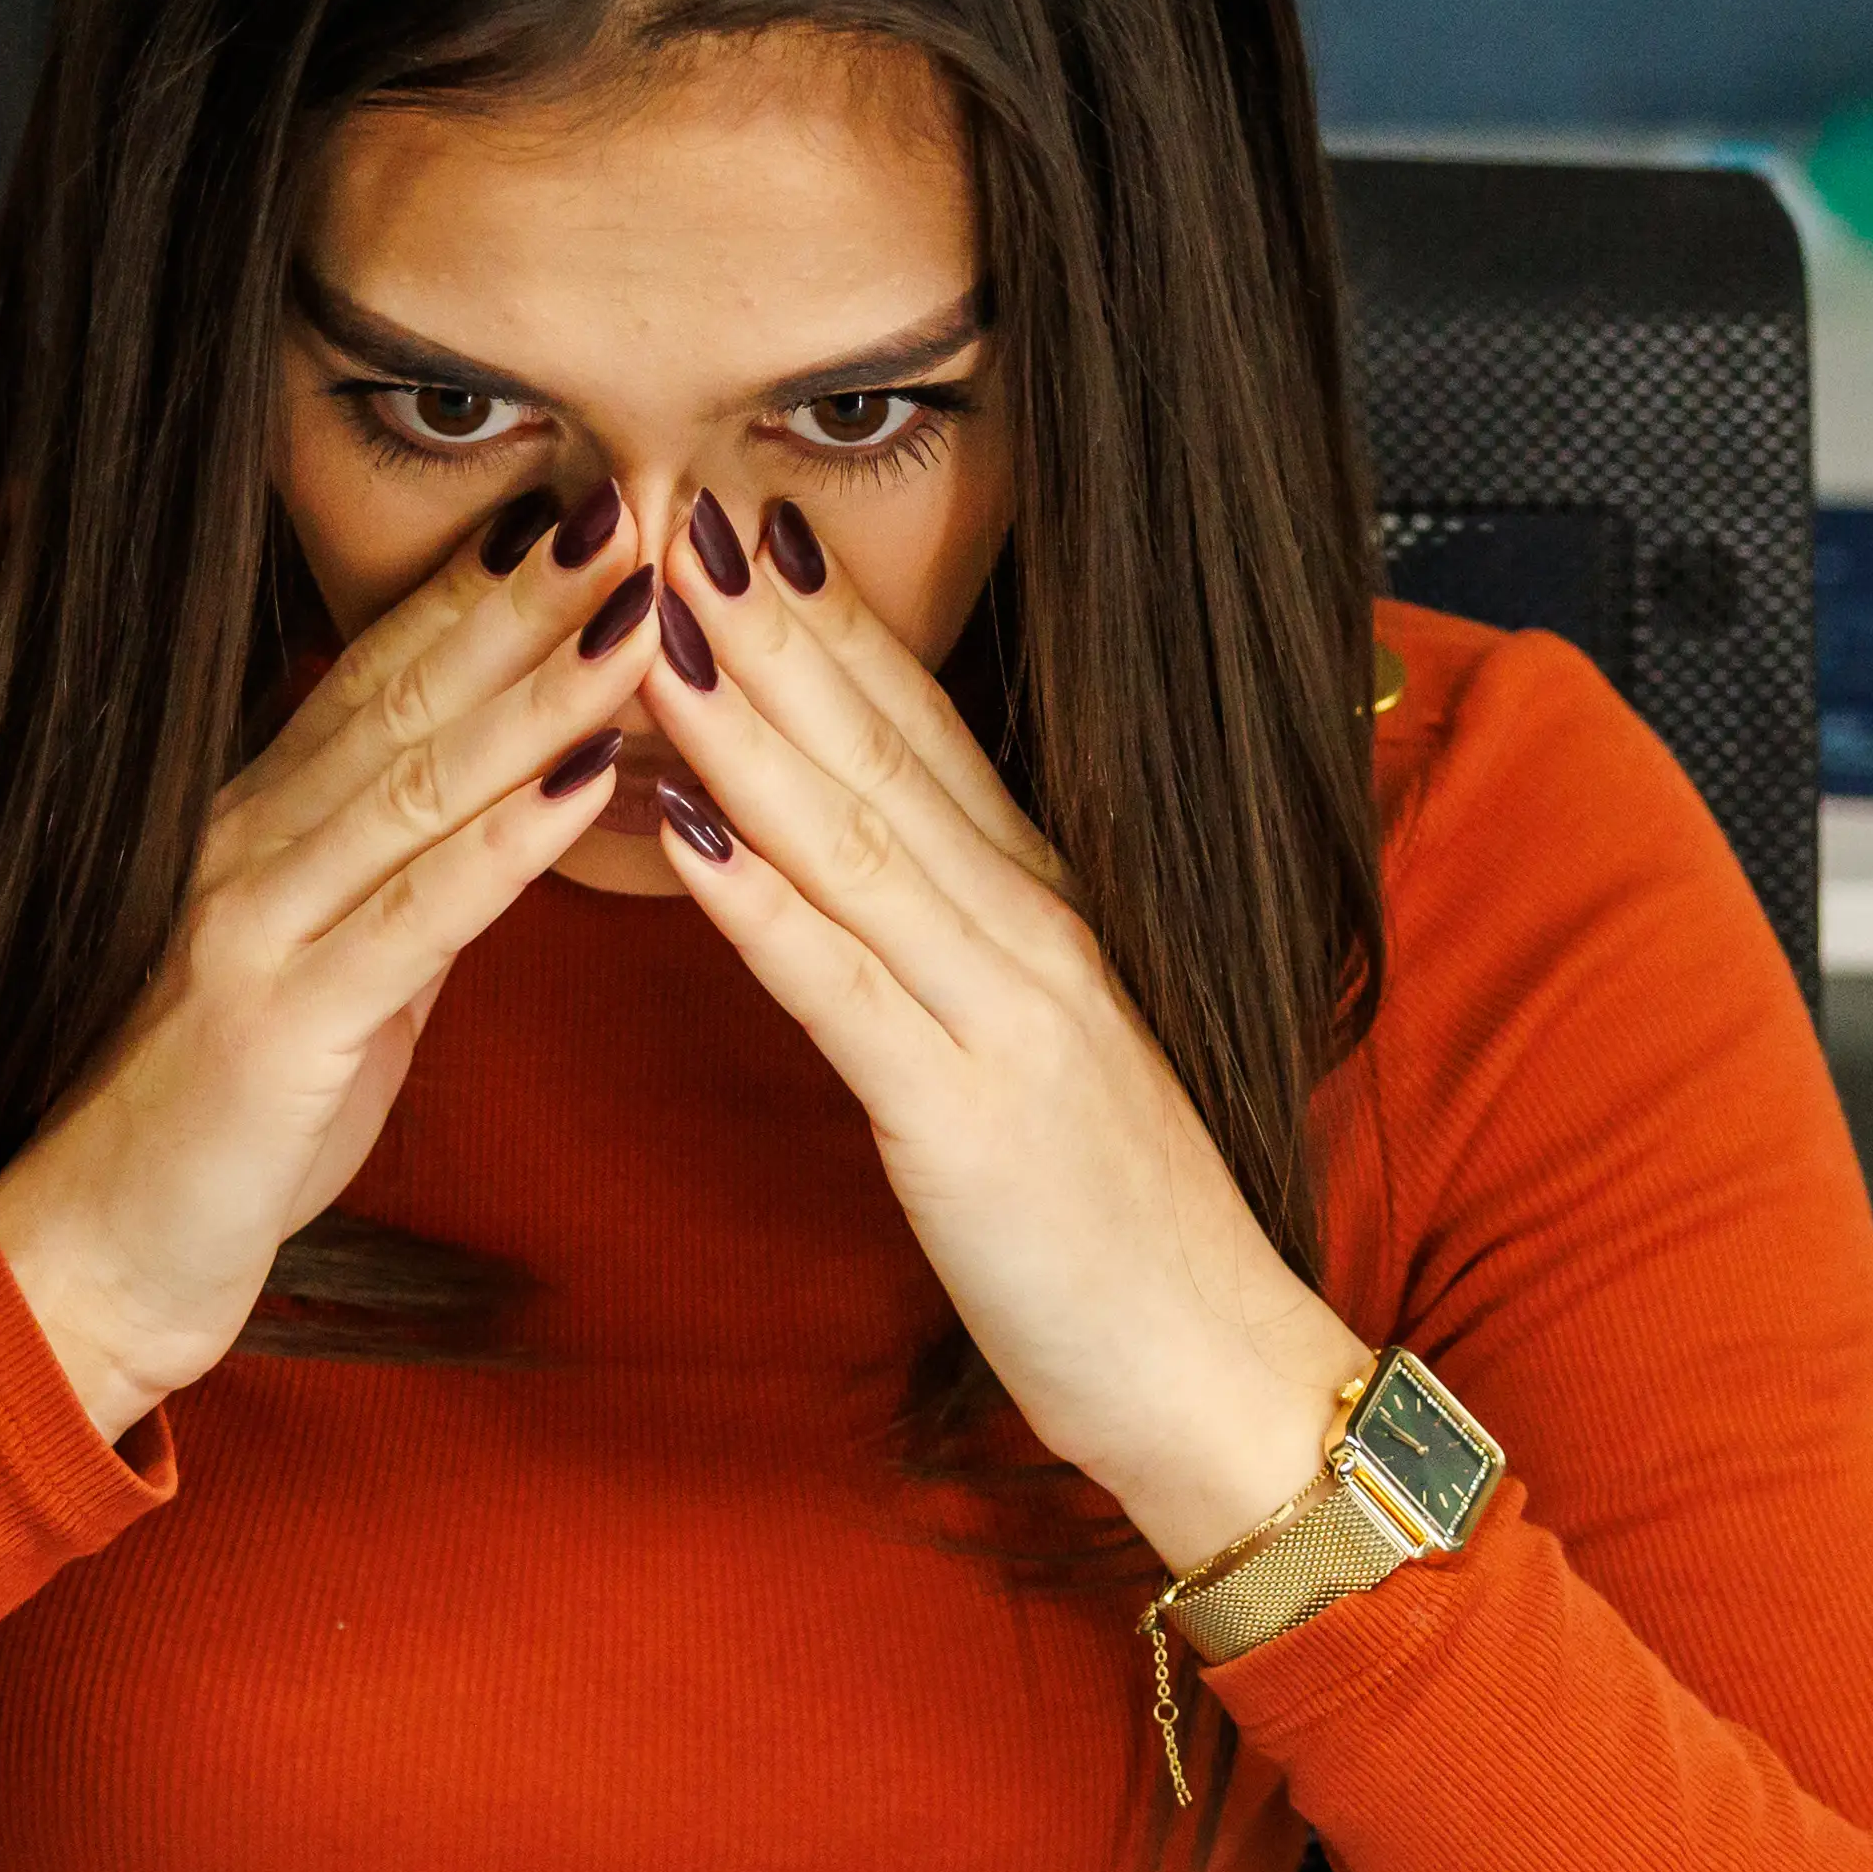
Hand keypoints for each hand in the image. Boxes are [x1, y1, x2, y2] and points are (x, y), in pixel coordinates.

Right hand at [0, 490, 652, 1439]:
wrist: (96, 1257)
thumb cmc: (225, 1126)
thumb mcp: (336, 981)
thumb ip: (409, 886)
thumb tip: (515, 806)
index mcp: (262, 827)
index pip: (385, 674)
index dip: (488, 582)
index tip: (593, 498)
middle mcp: (247, 845)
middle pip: (406, 692)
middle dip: (528, 590)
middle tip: (637, 490)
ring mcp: (255, 924)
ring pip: (416, 779)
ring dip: (538, 685)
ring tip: (642, 603)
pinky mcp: (281, 1022)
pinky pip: (413, 915)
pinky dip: (506, 837)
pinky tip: (588, 774)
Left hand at [627, 493, 1368, 1570]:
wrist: (1218, 1372)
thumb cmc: (1111, 1234)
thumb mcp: (1027, 1058)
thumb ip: (951, 957)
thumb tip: (849, 871)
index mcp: (1044, 913)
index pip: (925, 734)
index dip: (829, 620)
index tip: (737, 514)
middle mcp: (1032, 933)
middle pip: (883, 750)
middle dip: (772, 625)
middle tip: (671, 499)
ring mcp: (1005, 1016)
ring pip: (857, 838)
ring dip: (750, 722)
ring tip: (654, 618)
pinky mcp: (967, 1117)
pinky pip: (844, 987)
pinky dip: (760, 897)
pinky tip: (681, 823)